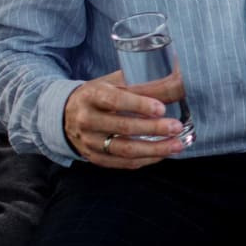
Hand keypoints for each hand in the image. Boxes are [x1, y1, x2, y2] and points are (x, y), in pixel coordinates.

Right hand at [63, 69, 189, 168]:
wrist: (67, 114)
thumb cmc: (99, 95)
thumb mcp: (114, 83)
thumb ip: (142, 83)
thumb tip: (178, 82)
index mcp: (91, 96)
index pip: (114, 100)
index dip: (139, 105)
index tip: (161, 108)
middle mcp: (87, 120)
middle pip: (122, 127)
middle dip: (153, 128)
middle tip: (176, 127)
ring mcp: (89, 142)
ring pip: (124, 150)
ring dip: (154, 149)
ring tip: (177, 145)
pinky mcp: (95, 158)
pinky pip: (123, 163)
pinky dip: (146, 160)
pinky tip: (163, 153)